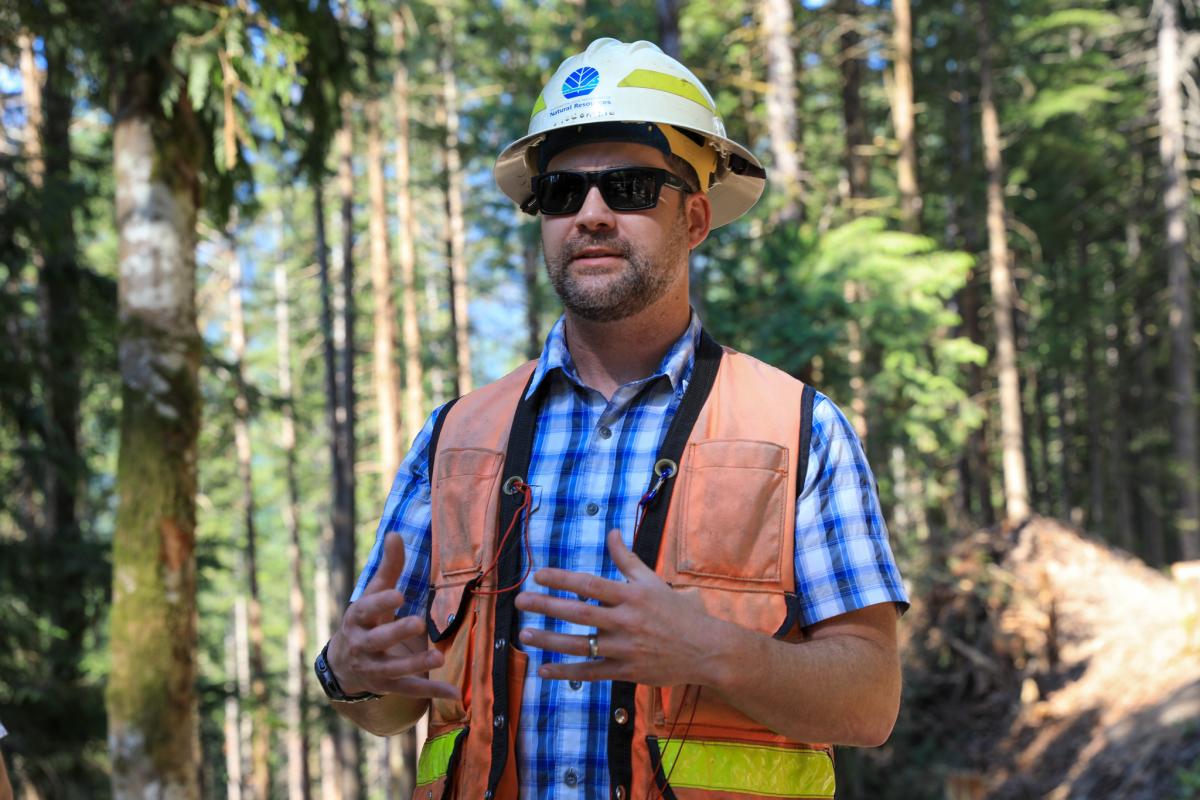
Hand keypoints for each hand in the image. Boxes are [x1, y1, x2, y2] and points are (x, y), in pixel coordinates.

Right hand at [327, 533, 460, 700]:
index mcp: (358, 620)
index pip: (365, 610)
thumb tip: (395, 534)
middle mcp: (362, 645)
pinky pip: (410, 690)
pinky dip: (432, 692)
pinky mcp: (388, 686)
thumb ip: (388, 568)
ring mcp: (374, 669)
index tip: (398, 595)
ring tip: (438, 657)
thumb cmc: (367, 620)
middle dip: (396, 633)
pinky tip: (455, 693)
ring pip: (393, 670)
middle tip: (418, 623)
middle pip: (377, 641)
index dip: (380, 603)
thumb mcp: (373, 594)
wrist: (344, 664)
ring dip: (416, 664)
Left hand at [513, 529, 731, 686]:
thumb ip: (627, 558)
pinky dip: (566, 672)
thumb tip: (611, 531)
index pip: (590, 584)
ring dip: (549, 640)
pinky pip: (590, 672)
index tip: (538, 574)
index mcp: (631, 596)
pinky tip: (543, 669)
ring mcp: (624, 649)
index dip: (562, 578)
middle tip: (520, 601)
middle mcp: (625, 622)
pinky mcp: (626, 672)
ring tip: (524, 634)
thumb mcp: (653, 581)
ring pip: (580, 644)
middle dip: (547, 606)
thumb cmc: (677, 612)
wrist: (706, 650)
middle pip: (579, 612)